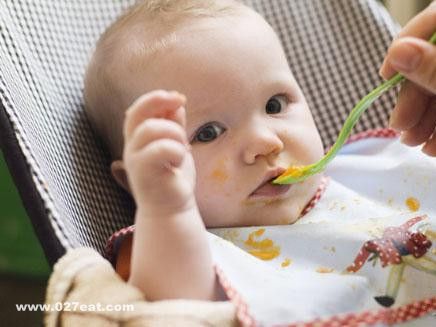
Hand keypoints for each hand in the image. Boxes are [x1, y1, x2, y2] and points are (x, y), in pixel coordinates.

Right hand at [123, 90, 195, 215]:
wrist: (172, 209)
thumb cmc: (173, 176)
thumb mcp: (177, 145)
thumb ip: (174, 126)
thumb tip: (178, 104)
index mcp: (138, 139)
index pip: (138, 110)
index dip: (156, 98)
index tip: (179, 97)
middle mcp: (132, 147)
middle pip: (136, 114)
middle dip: (159, 102)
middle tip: (181, 101)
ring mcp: (135, 160)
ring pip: (151, 129)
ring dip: (175, 132)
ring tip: (184, 148)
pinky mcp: (143, 173)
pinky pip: (161, 149)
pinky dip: (177, 150)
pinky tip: (180, 160)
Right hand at [379, 1, 435, 155]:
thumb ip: (433, 67)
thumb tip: (399, 51)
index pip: (430, 23)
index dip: (404, 48)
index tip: (385, 78)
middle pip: (430, 64)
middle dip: (413, 102)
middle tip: (401, 129)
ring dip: (424, 121)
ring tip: (418, 146)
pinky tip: (434, 146)